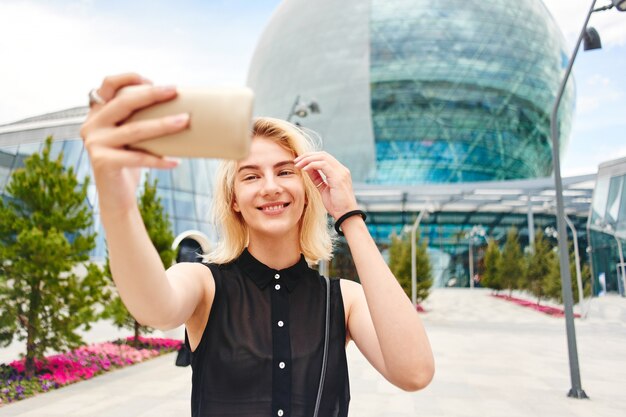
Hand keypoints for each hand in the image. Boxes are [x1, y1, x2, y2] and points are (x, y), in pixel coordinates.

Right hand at [80, 73, 189, 213]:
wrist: (116, 196)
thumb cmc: (130, 161)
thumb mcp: (131, 134)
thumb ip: (139, 117)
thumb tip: (175, 100)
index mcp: (97, 113)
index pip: (107, 84)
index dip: (129, 78)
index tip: (153, 81)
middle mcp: (92, 125)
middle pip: (123, 102)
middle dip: (151, 94)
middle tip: (175, 91)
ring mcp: (94, 143)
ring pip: (134, 130)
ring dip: (163, 124)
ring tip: (185, 121)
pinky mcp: (102, 161)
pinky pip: (137, 158)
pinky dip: (159, 160)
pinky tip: (176, 162)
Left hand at [294, 151, 358, 219]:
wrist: (346, 216)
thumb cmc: (336, 205)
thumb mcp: (324, 189)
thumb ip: (317, 178)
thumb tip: (307, 169)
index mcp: (339, 172)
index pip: (325, 158)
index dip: (311, 157)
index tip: (299, 163)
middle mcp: (342, 170)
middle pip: (323, 154)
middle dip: (307, 156)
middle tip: (296, 161)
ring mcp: (341, 172)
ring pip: (322, 157)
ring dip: (308, 159)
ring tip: (298, 164)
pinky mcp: (338, 177)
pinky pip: (323, 165)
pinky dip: (312, 165)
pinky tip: (304, 169)